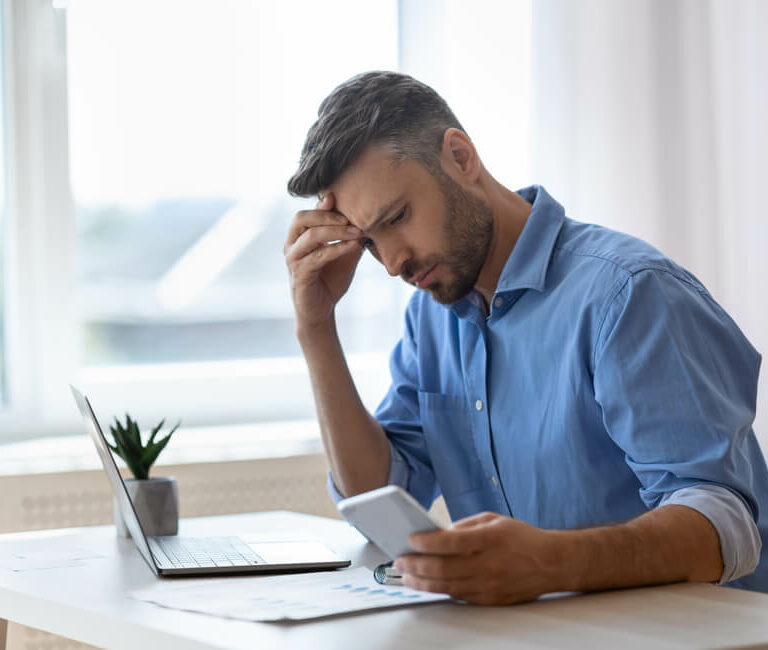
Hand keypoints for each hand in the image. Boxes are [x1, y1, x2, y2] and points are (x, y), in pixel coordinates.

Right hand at [284, 193, 363, 329]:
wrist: (321, 310)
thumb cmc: (330, 280)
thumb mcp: (342, 254)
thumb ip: (348, 236)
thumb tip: (364, 217)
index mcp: (298, 237)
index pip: (307, 213)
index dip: (323, 205)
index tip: (342, 200)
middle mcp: (291, 245)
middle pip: (301, 219)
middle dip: (326, 215)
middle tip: (350, 219)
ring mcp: (293, 260)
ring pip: (310, 236)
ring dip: (336, 231)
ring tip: (357, 232)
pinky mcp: (300, 275)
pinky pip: (318, 257)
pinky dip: (336, 249)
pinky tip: (353, 246)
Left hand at [394, 512, 563, 604]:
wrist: (552, 563)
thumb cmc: (522, 538)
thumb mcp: (493, 520)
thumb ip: (465, 526)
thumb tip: (439, 534)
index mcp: (488, 539)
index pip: (450, 542)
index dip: (426, 542)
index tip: (410, 540)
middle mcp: (488, 563)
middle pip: (443, 567)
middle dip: (415, 565)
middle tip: (400, 560)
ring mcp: (489, 584)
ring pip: (446, 586)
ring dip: (422, 582)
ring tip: (407, 576)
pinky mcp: (490, 599)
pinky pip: (458, 596)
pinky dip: (440, 590)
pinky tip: (428, 585)